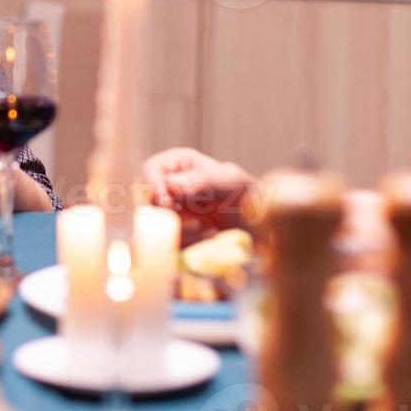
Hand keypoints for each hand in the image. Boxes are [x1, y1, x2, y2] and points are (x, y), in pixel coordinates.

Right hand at [142, 146, 256, 241]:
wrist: (264, 230)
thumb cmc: (251, 197)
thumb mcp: (233, 182)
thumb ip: (203, 181)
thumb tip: (170, 186)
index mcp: (179, 165)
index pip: (151, 169)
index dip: (153, 186)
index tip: (169, 203)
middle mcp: (170, 188)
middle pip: (146, 200)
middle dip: (169, 216)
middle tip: (196, 224)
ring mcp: (170, 214)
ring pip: (154, 226)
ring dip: (182, 233)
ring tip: (210, 231)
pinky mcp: (174, 237)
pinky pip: (166, 244)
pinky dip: (187, 245)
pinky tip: (209, 239)